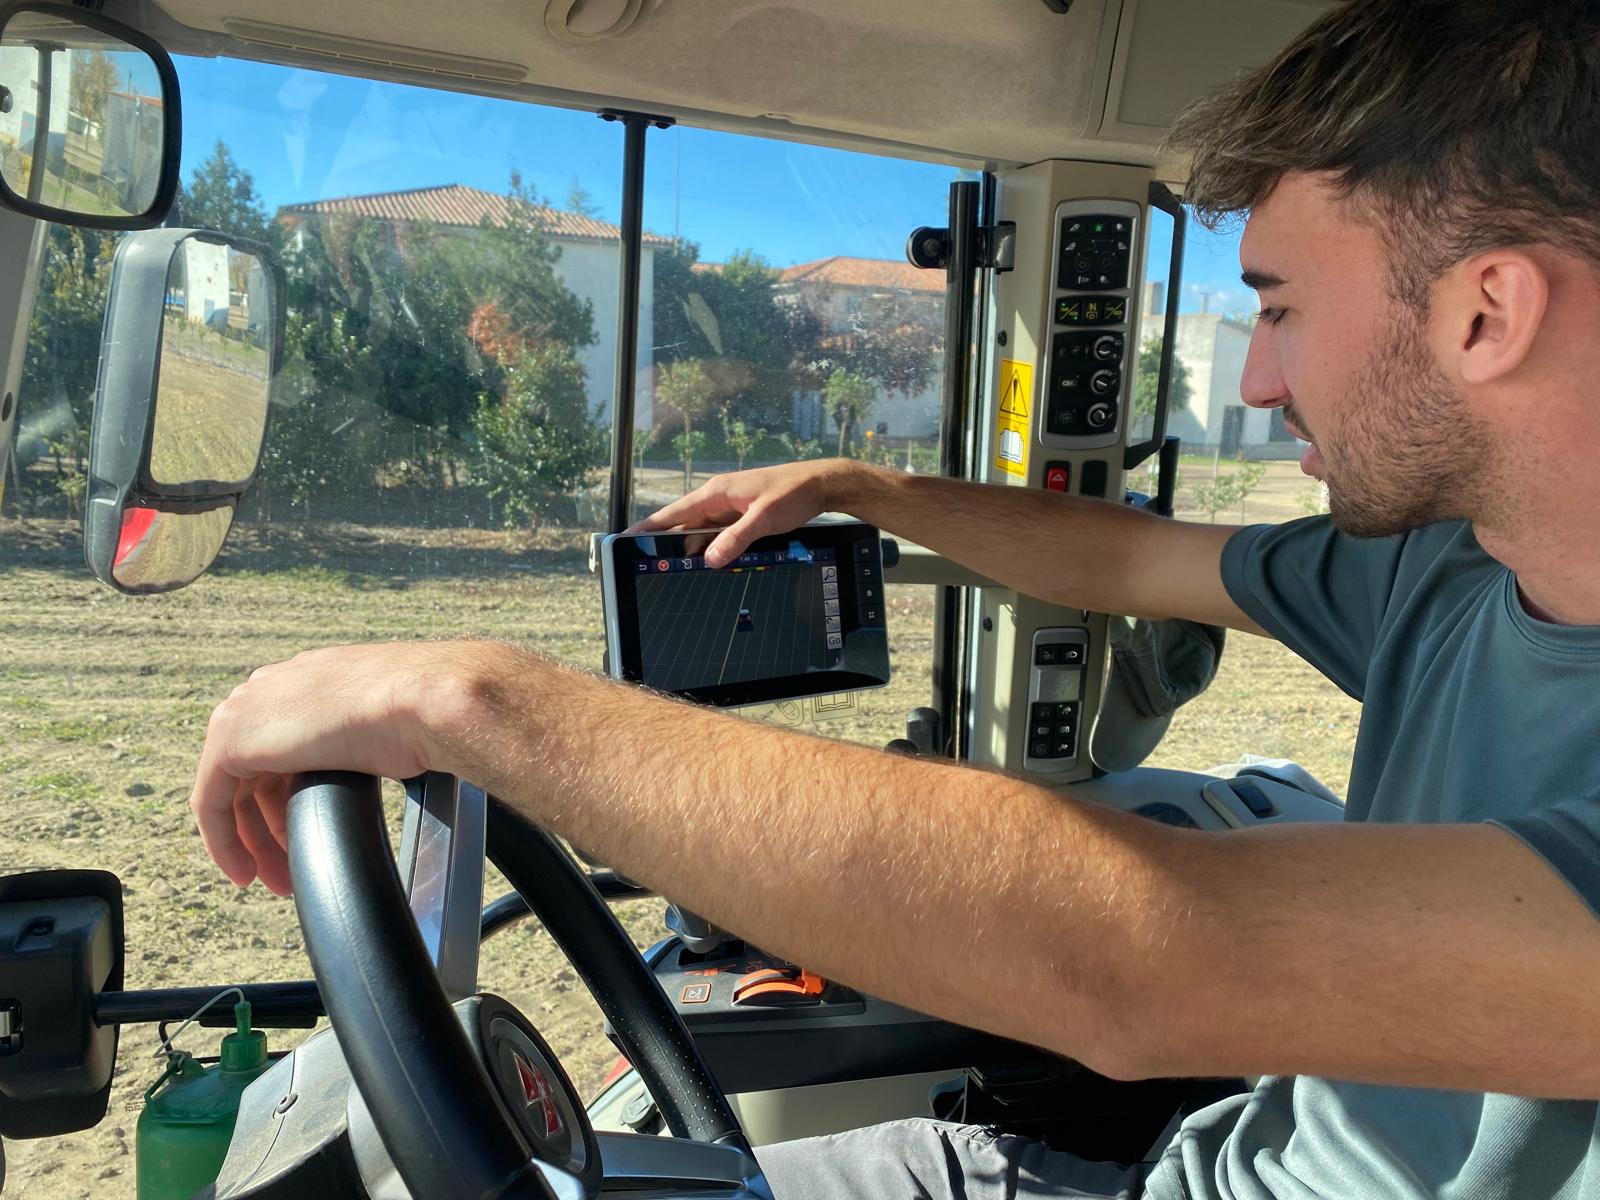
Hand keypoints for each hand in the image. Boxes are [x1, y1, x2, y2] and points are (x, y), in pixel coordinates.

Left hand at [188, 643, 457, 894]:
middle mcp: (271, 691)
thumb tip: (379, 767)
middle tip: (284, 871)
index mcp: (306, 682)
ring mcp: (248, 712)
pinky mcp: (232, 740)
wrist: (418, 699)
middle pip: (253, 773)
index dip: (286, 800)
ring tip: (272, 880)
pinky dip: (223, 840)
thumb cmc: (418, 713)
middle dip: (266, 828)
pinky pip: (211, 801)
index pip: (281, 748)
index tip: (301, 838)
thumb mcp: (382, 729)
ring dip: (248, 841)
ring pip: (229, 790)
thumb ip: (362, 744)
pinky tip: (242, 870)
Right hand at [628, 459, 863, 566]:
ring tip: (674, 571)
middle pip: (684, 525)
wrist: (820, 485)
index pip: (673, 513)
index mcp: (716, 493)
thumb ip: (736, 539)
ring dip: (692, 550)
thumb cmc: (792, 493)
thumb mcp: (764, 519)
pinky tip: (709, 564)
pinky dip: (712, 548)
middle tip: (648, 566)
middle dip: (667, 544)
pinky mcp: (742, 517)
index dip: (649, 527)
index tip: (626, 538)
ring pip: (701, 533)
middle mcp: (718, 499)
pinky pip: (719, 535)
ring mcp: (730, 508)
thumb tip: (710, 559)